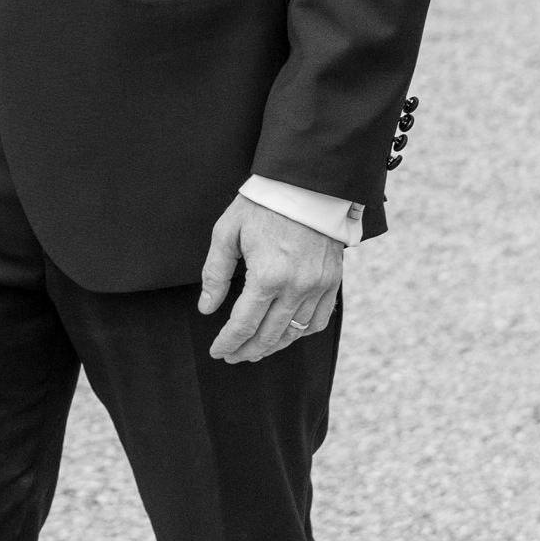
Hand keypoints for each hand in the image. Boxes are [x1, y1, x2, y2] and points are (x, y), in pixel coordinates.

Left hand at [198, 193, 342, 364]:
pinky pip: (319, 320)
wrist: (306, 184)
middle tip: (233, 355)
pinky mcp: (332, 282)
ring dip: (274, 346)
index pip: (244, 324)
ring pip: (295, 333)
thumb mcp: (228, 231)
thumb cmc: (263, 204)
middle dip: (247, 350)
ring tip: (256, 349)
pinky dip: (302, 333)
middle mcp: (296, 287)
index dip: (228, 342)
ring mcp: (318, 286)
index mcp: (267, 276)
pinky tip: (286, 333)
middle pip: (269, 335)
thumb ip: (216, 272)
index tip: (218, 351)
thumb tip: (207, 307)